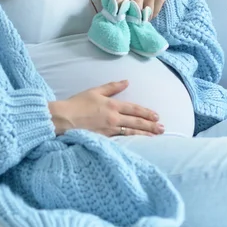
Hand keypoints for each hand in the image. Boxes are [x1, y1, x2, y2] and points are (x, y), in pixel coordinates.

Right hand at [49, 81, 163, 136]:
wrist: (64, 118)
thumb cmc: (77, 104)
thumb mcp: (94, 91)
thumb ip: (112, 87)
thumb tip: (126, 82)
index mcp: (112, 105)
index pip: (134, 109)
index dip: (146, 112)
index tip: (156, 116)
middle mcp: (114, 118)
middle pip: (136, 122)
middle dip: (151, 125)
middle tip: (162, 128)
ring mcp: (110, 130)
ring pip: (132, 132)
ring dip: (145, 134)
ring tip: (156, 136)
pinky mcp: (104, 139)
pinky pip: (122, 140)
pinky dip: (132, 141)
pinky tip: (139, 144)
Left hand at [114, 0, 172, 18]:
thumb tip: (117, 13)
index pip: (118, 0)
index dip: (115, 11)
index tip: (115, 19)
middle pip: (134, 10)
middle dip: (132, 18)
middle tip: (130, 23)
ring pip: (145, 14)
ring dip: (142, 19)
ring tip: (140, 20)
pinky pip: (154, 12)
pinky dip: (150, 16)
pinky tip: (148, 14)